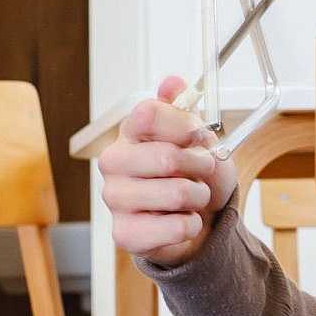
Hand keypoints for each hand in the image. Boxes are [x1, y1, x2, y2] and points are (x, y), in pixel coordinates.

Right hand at [98, 79, 238, 266]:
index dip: (184, 126)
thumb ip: (183, 108)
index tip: (198, 137)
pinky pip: (176, 226)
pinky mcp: (124, 233)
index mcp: (129, 132)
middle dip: (200, 166)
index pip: (148, 115)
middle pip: (167, 157)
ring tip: (192, 198)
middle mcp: (114, 162)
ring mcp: (114, 198)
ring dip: (199, 197)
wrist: (198, 217)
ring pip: (177, 193)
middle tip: (201, 172)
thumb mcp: (196, 135)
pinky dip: (191, 225)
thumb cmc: (193, 174)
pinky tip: (180, 220)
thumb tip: (171, 81)